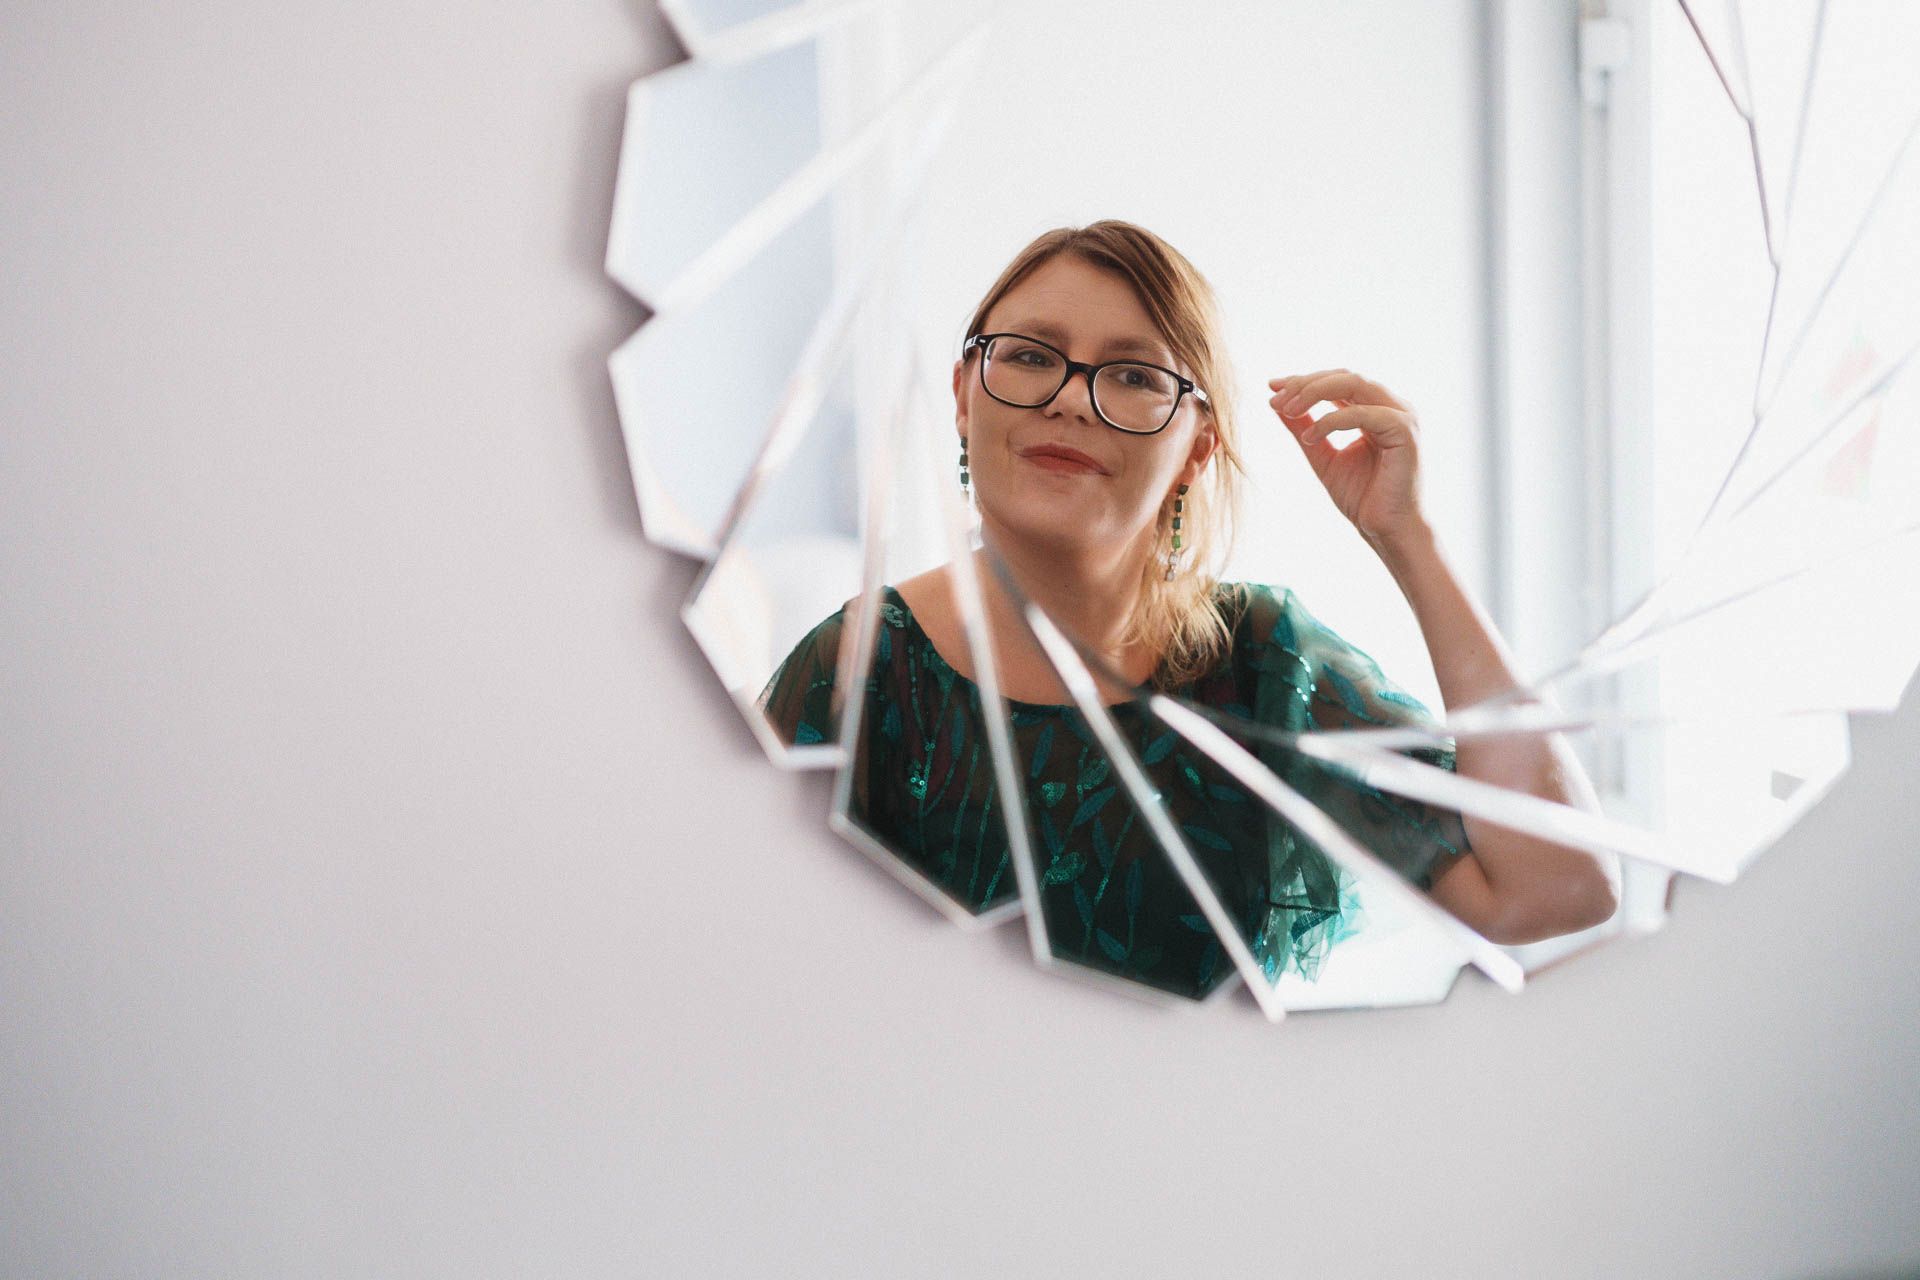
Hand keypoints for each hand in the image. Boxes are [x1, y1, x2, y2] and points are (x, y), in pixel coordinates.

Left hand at [1268, 368, 1430, 546]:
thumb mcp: (1322, 456)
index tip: (1272, 387)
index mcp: (1376, 410)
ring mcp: (1402, 416)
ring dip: (1315, 393)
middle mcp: (1391, 407)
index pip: (1338, 382)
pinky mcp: (1405, 431)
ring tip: (1287, 411)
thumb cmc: (1362, 497)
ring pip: (1354, 383)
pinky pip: (1364, 414)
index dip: (1304, 380)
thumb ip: (1304, 428)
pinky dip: (1332, 421)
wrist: (1387, 531)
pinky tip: (1309, 438)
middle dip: (1306, 384)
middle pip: (1345, 376)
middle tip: (1275, 400)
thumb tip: (1276, 404)